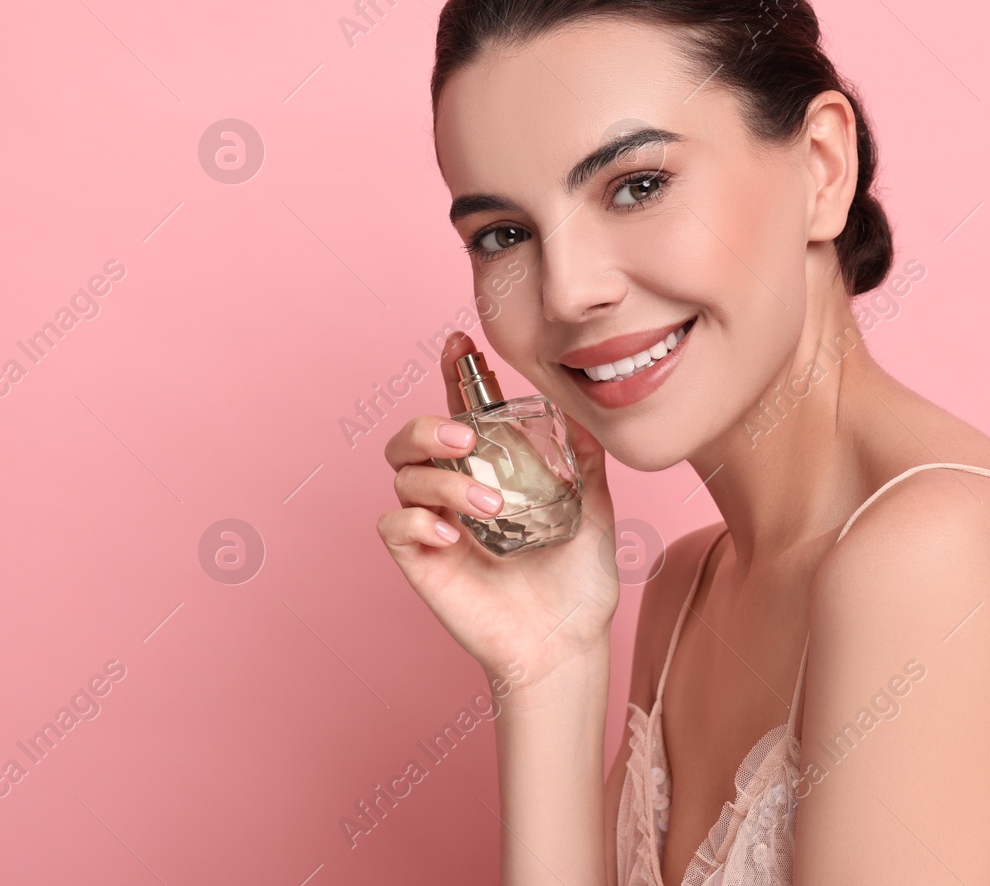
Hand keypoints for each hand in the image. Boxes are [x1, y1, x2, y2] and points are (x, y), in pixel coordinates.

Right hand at [376, 331, 620, 687]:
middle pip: (411, 435)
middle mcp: (455, 491)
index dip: (455, 374)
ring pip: (402, 474)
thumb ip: (586, 461)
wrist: (566, 645)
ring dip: (442, 479)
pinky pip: (394, 524)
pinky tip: (452, 534)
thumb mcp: (595, 510)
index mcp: (491, 471)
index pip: (461, 411)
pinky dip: (418, 519)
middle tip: (467, 439)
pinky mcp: (421, 561)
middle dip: (429, 423)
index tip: (461, 344)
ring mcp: (435, 524)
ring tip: (489, 508)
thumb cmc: (578, 584)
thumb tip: (585, 411)